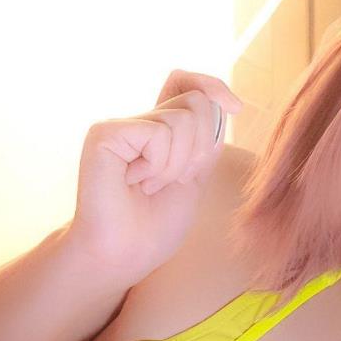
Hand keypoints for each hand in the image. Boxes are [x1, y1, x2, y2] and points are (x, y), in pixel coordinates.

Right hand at [66, 69, 242, 285]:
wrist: (124, 256)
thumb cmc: (154, 228)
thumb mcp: (194, 178)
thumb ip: (206, 141)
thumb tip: (224, 104)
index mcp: (159, 132)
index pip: (186, 83)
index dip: (213, 86)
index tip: (236, 108)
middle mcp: (139, 123)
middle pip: (196, 101)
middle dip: (200, 147)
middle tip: (172, 180)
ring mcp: (120, 126)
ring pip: (182, 119)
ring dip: (177, 164)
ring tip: (149, 186)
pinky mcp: (105, 134)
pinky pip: (158, 133)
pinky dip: (158, 165)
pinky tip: (135, 183)